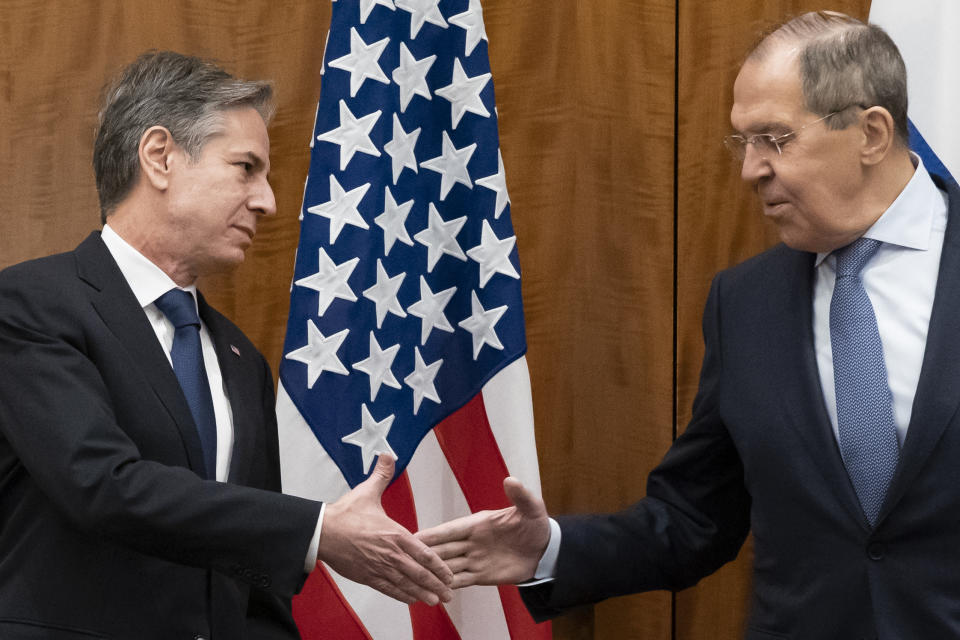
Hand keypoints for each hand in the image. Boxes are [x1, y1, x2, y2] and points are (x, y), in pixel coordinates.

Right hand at [317, 455, 453, 604]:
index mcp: (395, 534)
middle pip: (419, 573)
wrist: (322, 531)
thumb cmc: (345, 513)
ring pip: (406, 584)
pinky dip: (401, 595)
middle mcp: (391, 553)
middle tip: (449, 594)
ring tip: (436, 601)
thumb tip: (388, 455)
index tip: (450, 573)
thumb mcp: (367, 491)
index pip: (424, 553)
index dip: (439, 566)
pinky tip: (410, 599)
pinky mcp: (367, 576)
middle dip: (436, 585)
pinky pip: (388, 588)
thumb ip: (381, 475)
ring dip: (422, 593)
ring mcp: (379, 566)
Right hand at [416, 477, 550, 587]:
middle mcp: (472, 541)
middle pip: (444, 549)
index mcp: (478, 524)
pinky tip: (433, 590)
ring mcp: (475, 559)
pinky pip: (461, 581)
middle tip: (402, 559)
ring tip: (413, 579)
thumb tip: (511, 480)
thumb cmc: (536, 526)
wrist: (546, 551)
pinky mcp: (481, 575)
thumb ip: (520, 497)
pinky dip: (448, 586)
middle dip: (424, 554)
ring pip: (448, 567)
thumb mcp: (531, 509)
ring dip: (433, 572)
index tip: (413, 536)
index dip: (433, 534)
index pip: (451, 529)